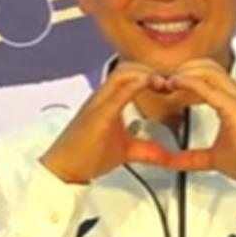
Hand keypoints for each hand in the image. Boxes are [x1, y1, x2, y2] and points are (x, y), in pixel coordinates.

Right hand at [41, 62, 178, 183]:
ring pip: (120, 74)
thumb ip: (148, 149)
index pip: (129, 76)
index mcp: (108, 103)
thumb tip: (170, 155)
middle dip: (150, 70)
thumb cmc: (86, 155)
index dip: (150, 74)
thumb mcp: (127, 150)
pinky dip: (133, 85)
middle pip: (126, 69)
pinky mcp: (97, 115)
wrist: (64, 168)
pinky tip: (147, 83)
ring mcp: (98, 104)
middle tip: (171, 83)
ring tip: (162, 84)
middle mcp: (102, 99)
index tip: (170, 86)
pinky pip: (115, 93)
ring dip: (144, 74)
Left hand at [164, 59, 235, 187]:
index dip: (186, 75)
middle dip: (183, 68)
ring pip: (208, 70)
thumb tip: (171, 162)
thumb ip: (191, 158)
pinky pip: (208, 87)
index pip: (208, 76)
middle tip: (163, 81)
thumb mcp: (213, 158)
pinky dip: (189, 82)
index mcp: (233, 102)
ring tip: (167, 82)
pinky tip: (175, 84)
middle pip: (207, 66)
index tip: (167, 84)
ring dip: (184, 72)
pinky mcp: (235, 107)